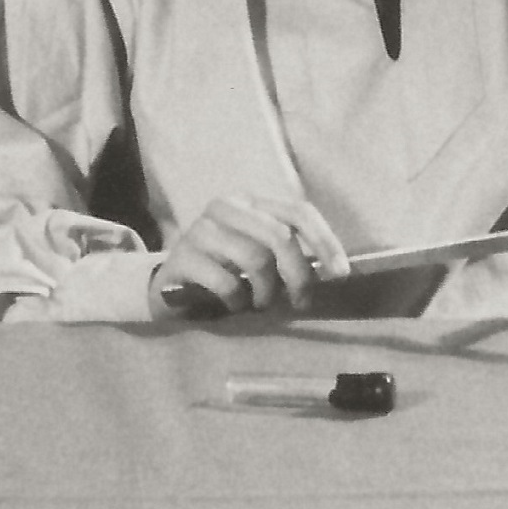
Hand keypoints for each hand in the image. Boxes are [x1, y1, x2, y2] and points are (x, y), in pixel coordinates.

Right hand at [149, 194, 350, 317]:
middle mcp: (225, 207)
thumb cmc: (223, 272)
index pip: (298, 211)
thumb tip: (331, 270)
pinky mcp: (182, 257)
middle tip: (300, 302)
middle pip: (280, 236)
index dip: (325, 242)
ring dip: (266, 293)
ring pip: (256, 259)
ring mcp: (200, 229)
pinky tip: (233, 306)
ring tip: (260, 304)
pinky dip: (238, 301)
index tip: (340, 274)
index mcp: (250, 202)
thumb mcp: (257, 256)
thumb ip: (287, 254)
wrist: (167, 289)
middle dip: (299, 274)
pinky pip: (227, 282)